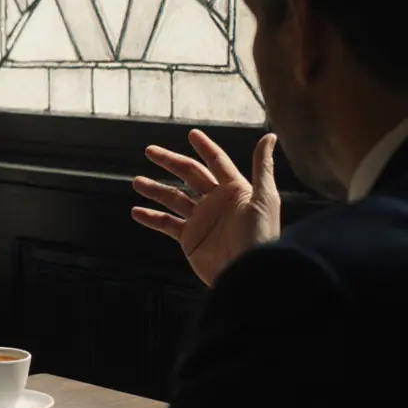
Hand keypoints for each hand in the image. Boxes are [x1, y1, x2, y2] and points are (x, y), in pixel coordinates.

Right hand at [132, 130, 280, 286]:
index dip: (205, 147)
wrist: (248, 273)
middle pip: (189, 175)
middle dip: (170, 162)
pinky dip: (152, 217)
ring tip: (136, 181)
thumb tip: (270, 137)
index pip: (216, 162)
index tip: (191, 134)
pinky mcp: (190, 238)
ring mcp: (201, 219)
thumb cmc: (261, 236)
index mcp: (234, 189)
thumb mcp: (265, 198)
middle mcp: (216, 201)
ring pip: (173, 198)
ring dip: (155, 189)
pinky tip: (136, 211)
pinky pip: (167, 224)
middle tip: (149, 151)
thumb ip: (263, 167)